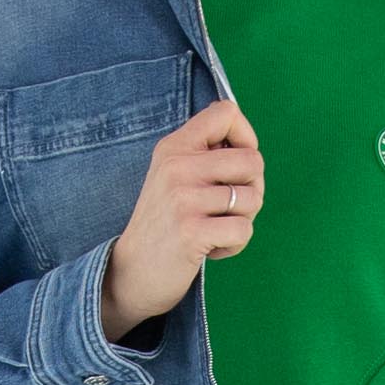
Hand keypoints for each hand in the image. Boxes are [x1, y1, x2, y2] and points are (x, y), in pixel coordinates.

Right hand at [102, 98, 264, 339]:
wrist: (130, 272)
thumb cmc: (164, 224)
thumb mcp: (174, 176)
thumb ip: (205, 155)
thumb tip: (249, 144)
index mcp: (174, 146)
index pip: (226, 112)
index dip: (246, 138)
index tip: (234, 167)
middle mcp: (177, 166)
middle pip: (253, 159)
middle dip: (254, 188)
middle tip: (230, 208)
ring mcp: (183, 199)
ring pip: (253, 197)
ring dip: (244, 220)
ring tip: (216, 229)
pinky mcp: (191, 232)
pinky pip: (244, 230)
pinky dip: (235, 245)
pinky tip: (212, 248)